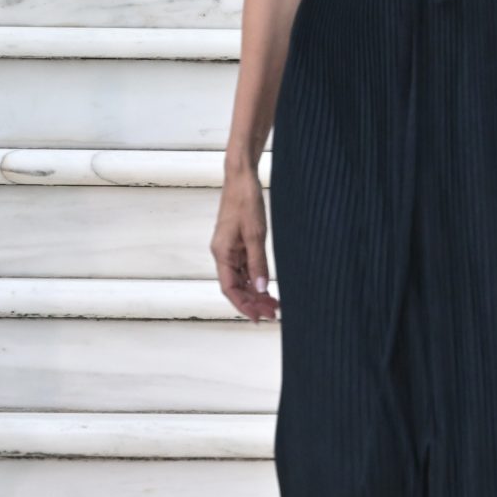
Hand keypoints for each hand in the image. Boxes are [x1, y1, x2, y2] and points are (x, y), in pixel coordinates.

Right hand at [211, 169, 276, 321]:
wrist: (242, 178)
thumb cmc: (245, 200)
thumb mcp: (255, 234)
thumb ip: (258, 263)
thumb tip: (261, 288)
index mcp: (222, 253)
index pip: (230, 288)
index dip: (243, 306)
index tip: (258, 317)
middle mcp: (223, 254)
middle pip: (235, 287)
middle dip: (253, 302)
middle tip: (273, 313)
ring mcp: (230, 249)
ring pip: (240, 279)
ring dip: (255, 293)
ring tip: (274, 304)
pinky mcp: (237, 244)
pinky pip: (244, 268)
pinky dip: (255, 279)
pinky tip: (267, 287)